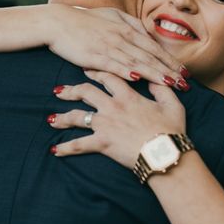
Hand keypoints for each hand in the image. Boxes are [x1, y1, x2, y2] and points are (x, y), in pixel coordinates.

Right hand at [46, 5, 188, 87]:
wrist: (58, 22)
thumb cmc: (86, 20)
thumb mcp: (113, 16)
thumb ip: (132, 24)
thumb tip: (148, 34)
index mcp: (128, 29)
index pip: (155, 48)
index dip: (171, 61)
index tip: (185, 72)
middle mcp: (122, 38)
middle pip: (151, 57)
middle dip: (170, 71)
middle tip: (186, 84)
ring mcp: (109, 47)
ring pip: (137, 62)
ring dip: (155, 74)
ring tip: (171, 85)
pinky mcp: (94, 56)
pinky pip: (113, 65)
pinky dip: (126, 71)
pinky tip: (138, 79)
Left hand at [48, 70, 186, 165]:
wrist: (165, 152)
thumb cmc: (171, 129)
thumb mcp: (172, 104)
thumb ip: (162, 89)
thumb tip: (156, 79)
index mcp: (128, 95)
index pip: (108, 77)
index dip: (96, 72)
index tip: (86, 70)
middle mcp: (112, 106)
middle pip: (86, 91)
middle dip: (71, 90)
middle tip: (60, 91)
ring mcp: (105, 124)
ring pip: (77, 116)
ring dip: (62, 117)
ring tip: (51, 120)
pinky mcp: (102, 143)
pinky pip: (79, 145)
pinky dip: (66, 148)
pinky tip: (55, 150)